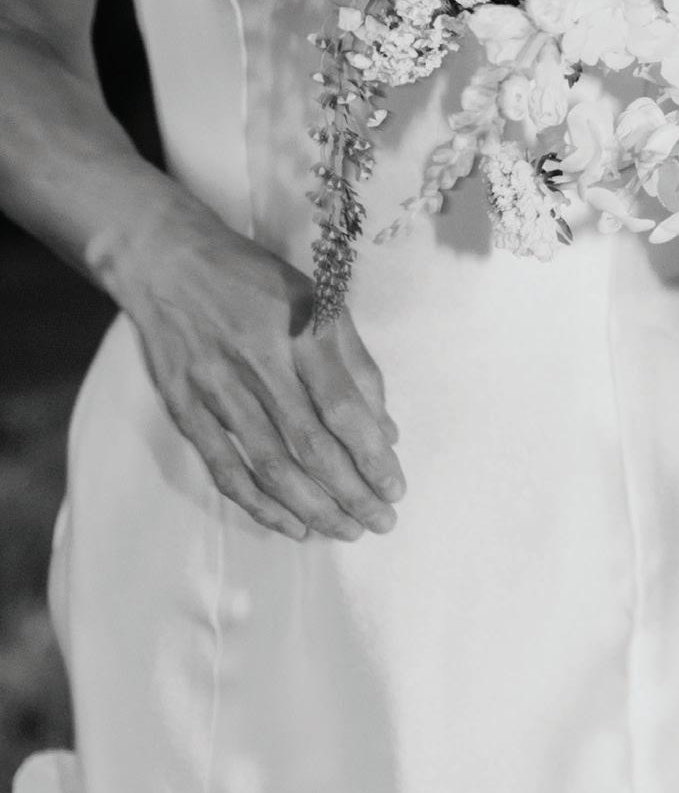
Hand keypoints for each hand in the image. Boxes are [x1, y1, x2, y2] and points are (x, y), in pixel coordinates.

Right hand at [113, 189, 404, 541]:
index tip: (396, 488)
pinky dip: (260, 504)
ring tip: (346, 530)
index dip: (372, 456)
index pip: (344, 408)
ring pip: (272, 466)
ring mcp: (218, 389)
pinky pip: (226, 469)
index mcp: (302, 332)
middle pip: (312, 446)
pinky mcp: (186, 408)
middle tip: (381, 522)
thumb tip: (386, 432)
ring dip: (314, 508)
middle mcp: (261, 363)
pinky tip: (292, 525)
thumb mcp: (319, 300)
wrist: (168, 261)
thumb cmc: (256, 281)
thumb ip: (356, 364)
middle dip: (352, 493)